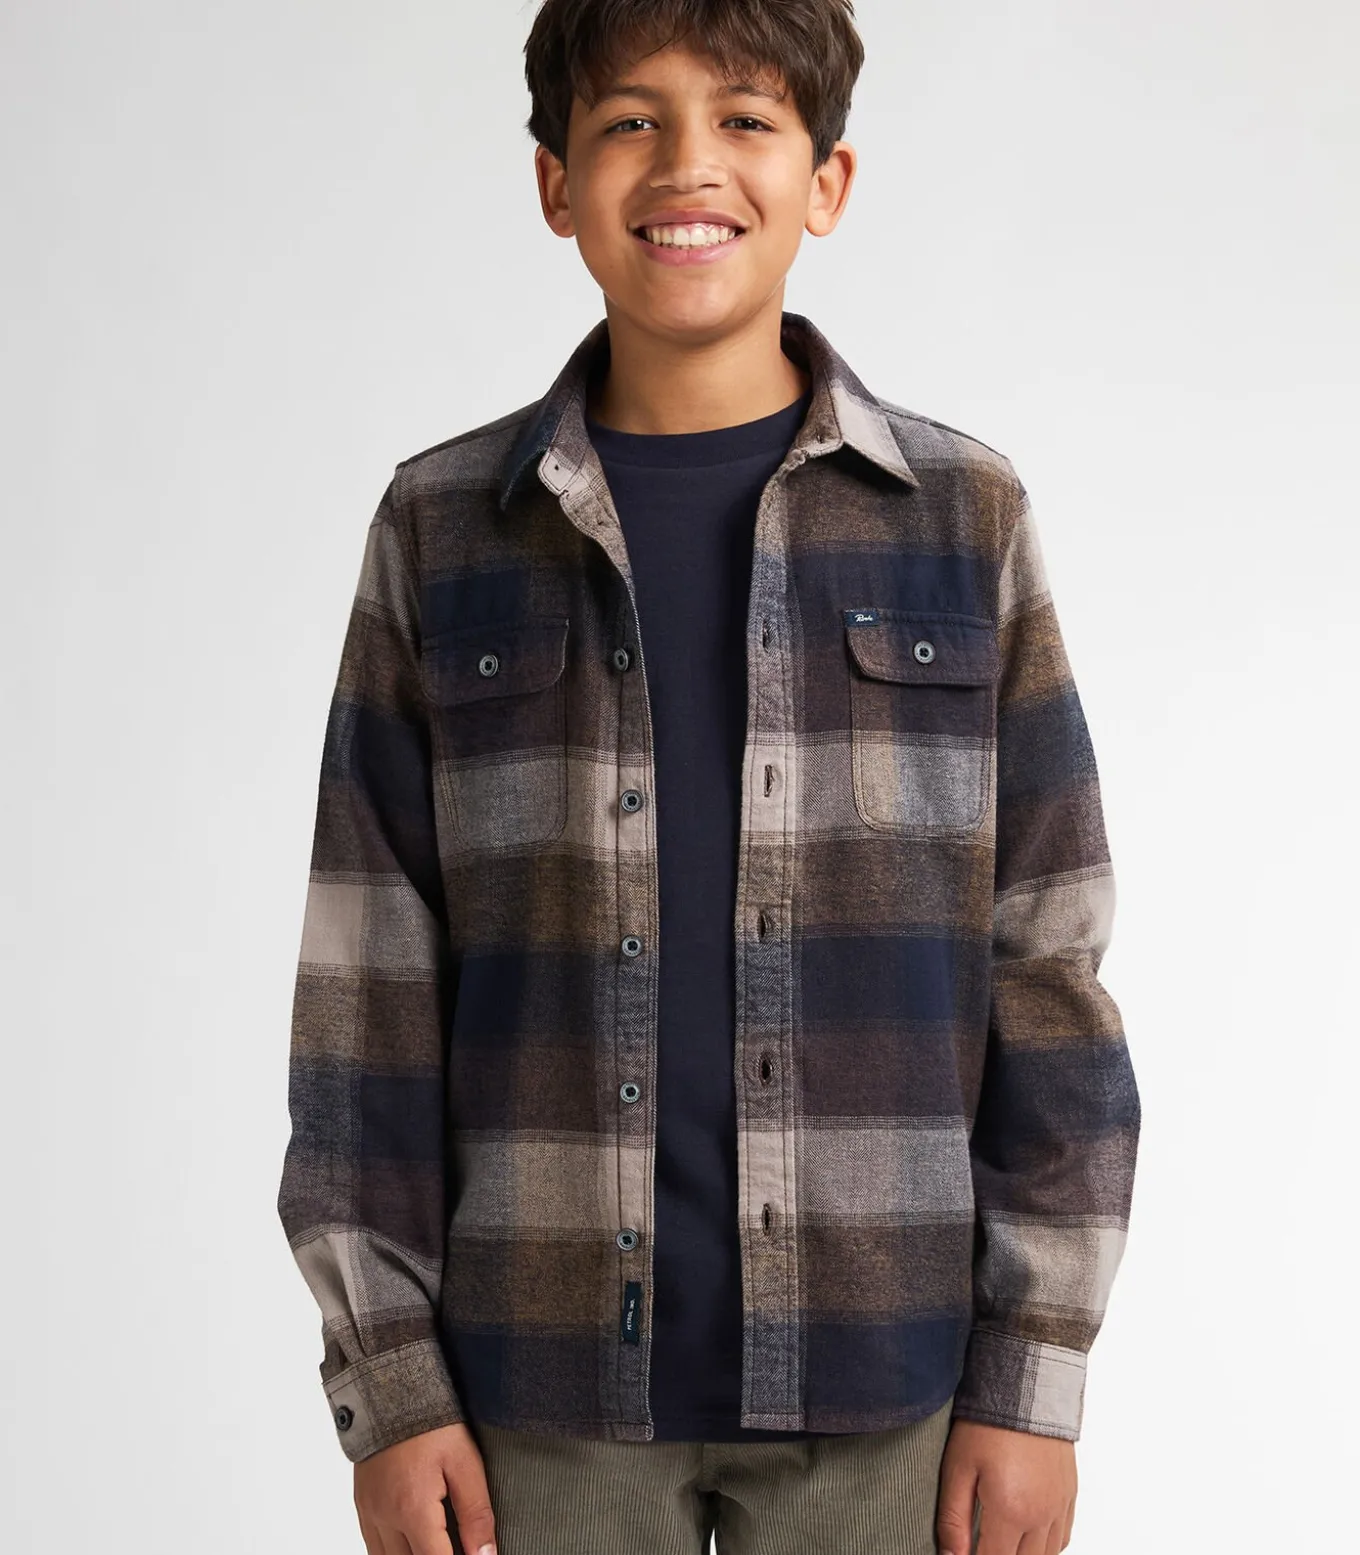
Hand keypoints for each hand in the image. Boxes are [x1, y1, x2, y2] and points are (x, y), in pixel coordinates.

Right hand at [354, 1422, 497, 1554]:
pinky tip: (414, 1544)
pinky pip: (373, 1547)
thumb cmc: (431, 1422)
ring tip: (438, 1543)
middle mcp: (385, 1517)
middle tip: (458, 1545)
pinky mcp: (362, 1505)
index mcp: (413, 1508)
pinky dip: (393, 1553)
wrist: (392, 1390)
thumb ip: (476, 1513)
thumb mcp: (465, 1462)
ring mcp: (369, 1513)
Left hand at [936, 1418, 1076, 1554]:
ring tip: (999, 1538)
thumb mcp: (957, 1467)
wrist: (1026, 1386)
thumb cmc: (987, 1423)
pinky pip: (1062, 1538)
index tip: (964, 1551)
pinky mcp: (1070, 1494)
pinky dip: (1045, 1544)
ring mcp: (1060, 1507)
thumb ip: (953, 1519)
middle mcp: (1041, 1516)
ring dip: (1023, 1554)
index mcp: (1011, 1512)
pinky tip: (1026, 1532)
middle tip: (980, 1540)